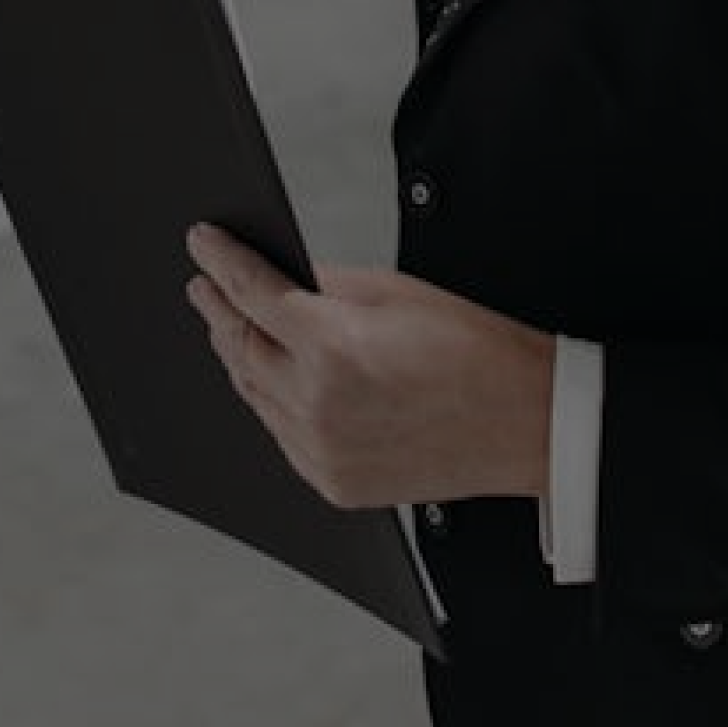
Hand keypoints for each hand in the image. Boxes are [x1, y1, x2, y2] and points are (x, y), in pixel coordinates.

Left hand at [184, 224, 555, 509]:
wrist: (525, 421)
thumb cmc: (474, 353)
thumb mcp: (393, 292)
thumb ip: (324, 283)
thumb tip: (281, 276)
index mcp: (332, 346)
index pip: (250, 293)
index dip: (220, 261)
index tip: (202, 244)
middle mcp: (316, 404)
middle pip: (240, 348)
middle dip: (219, 312)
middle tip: (206, 286)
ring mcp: (321, 451)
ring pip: (253, 395)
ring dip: (241, 357)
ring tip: (235, 328)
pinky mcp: (332, 482)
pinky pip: (280, 434)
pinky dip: (273, 403)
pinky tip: (276, 379)